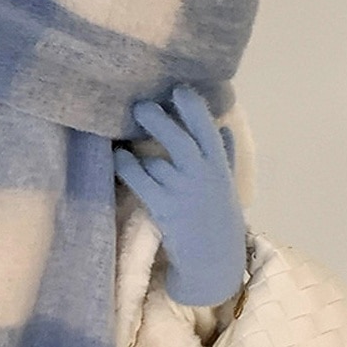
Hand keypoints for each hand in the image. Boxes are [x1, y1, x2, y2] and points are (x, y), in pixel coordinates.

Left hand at [114, 85, 245, 306]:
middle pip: (179, 138)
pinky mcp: (162, 206)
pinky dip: (126, 165)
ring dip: (137, 143)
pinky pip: (139, 179)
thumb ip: (225, 154)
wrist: (212, 258)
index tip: (179, 89)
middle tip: (141, 105)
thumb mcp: (227, 183)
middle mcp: (201, 174)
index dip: (192, 106)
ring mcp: (181, 190)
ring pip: (155, 158)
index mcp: (219, 165)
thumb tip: (224, 125)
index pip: (207, 128)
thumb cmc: (219, 218)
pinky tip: (118, 157)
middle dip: (159, 118)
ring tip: (121, 132)